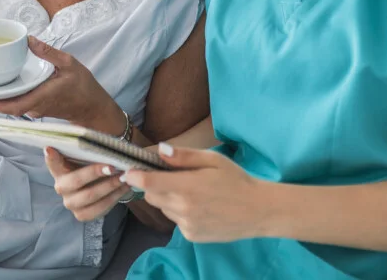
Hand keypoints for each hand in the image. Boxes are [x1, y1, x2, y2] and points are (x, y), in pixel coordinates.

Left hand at [0, 36, 121, 125]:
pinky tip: (8, 87)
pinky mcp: (38, 109)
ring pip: (14, 107)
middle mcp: (36, 107)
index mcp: (43, 96)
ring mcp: (37, 110)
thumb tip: (29, 40)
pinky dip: (11, 98)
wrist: (93, 107)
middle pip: (9, 107)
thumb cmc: (84, 87)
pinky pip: (20, 105)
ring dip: (1, 100)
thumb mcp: (69, 63)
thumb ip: (48, 53)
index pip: (14, 105)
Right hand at [45, 147, 130, 220]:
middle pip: (76, 181)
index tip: (50, 148)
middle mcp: (61, 187)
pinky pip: (98, 209)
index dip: (51, 157)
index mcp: (59, 168)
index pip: (52, 161)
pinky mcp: (82, 214)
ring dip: (109, 186)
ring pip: (90, 196)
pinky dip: (114, 197)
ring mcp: (71, 203)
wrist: (102, 181)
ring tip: (124, 176)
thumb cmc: (93, 161)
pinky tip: (124, 187)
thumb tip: (83, 133)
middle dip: (95, 173)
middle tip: (112, 166)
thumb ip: (85, 144)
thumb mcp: (89, 151)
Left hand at [122, 145, 266, 242]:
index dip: (135, 176)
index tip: (128, 170)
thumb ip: (184, 156)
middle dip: (154, 184)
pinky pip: (175, 220)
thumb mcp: (212, 160)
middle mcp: (183, 209)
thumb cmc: (236, 179)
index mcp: (187, 187)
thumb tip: (159, 150)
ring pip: (163, 208)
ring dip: (168, 198)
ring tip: (192, 190)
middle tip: (171, 175)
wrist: (258, 211)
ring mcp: (186, 225)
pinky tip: (200, 205)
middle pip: (152, 196)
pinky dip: (180, 211)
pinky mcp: (191, 236)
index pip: (149, 183)